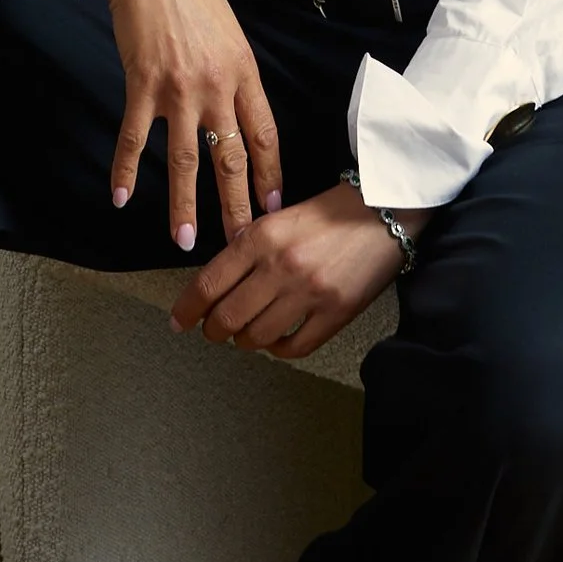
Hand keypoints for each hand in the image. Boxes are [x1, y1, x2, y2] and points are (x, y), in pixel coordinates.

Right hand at [61, 0, 283, 248]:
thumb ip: (235, 74)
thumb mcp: (229, 32)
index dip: (269, 176)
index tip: (271, 208)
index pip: (264, 136)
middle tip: (240, 243)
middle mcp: (217, 86)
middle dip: (236, 207)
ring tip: (182, 241)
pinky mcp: (142, 85)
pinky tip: (121, 198)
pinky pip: (135, 138)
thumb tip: (237, 110)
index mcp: (244, 73)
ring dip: (184, 204)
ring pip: (186, 160)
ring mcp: (179, 89)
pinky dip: (126, 170)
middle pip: (231, 159)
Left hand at [170, 179, 404, 357]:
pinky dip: (278, 350)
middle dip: (213, 330)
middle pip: (227, 318)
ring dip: (244, 341)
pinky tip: (277, 339)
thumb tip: (215, 285)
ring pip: (256, 337)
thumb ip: (247, 249)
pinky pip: (294, 348)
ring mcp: (310, 292)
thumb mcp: (277, 219)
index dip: (186, 310)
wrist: (384, 211)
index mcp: (262, 237)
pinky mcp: (336, 313)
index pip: (208, 284)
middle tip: (214, 330)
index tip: (179, 322)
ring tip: (247, 333)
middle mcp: (281, 266)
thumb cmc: (329, 213)